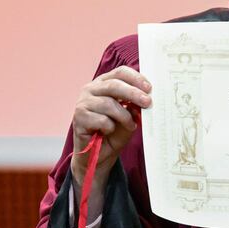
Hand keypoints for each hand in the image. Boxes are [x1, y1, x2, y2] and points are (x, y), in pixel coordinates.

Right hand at [71, 66, 151, 185]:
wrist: (99, 155)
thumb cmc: (115, 132)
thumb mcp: (130, 116)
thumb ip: (135, 105)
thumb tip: (146, 98)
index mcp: (104, 83)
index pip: (120, 72)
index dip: (136, 78)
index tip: (149, 88)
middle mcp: (91, 89)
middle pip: (114, 85)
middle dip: (133, 93)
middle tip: (148, 102)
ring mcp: (83, 103)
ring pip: (108, 104)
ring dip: (124, 116)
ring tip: (130, 125)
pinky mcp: (79, 118)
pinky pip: (101, 120)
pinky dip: (110, 127)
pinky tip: (108, 131)